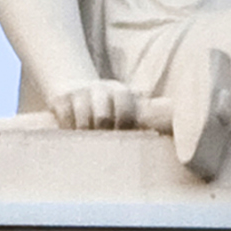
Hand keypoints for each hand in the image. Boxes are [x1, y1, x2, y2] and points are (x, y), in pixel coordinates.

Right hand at [30, 75, 163, 130]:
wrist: (71, 85)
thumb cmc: (104, 106)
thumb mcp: (123, 105)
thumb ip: (142, 115)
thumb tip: (170, 131)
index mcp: (119, 90)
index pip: (125, 109)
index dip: (123, 127)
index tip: (120, 137)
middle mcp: (100, 88)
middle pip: (102, 117)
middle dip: (102, 134)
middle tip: (101, 145)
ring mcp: (79, 91)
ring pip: (82, 120)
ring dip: (84, 134)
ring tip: (86, 142)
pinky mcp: (60, 96)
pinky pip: (64, 117)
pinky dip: (67, 128)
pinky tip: (70, 132)